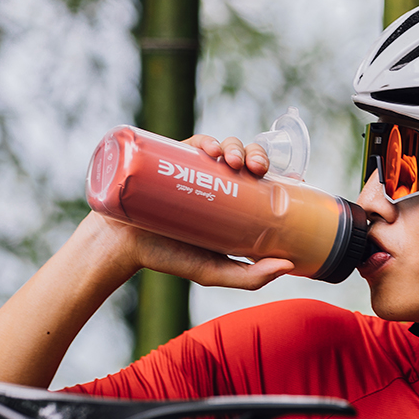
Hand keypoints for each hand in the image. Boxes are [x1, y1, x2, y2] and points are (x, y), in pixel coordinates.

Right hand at [87, 133, 293, 288]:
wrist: (121, 246)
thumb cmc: (170, 259)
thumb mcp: (215, 272)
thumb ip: (251, 277)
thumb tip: (289, 266)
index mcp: (233, 204)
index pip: (264, 181)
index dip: (282, 174)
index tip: (296, 179)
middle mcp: (217, 183)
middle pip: (247, 160)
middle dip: (259, 156)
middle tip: (258, 169)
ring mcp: (195, 169)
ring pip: (224, 148)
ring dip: (236, 146)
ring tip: (235, 162)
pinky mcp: (172, 160)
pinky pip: (194, 143)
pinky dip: (207, 140)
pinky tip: (213, 150)